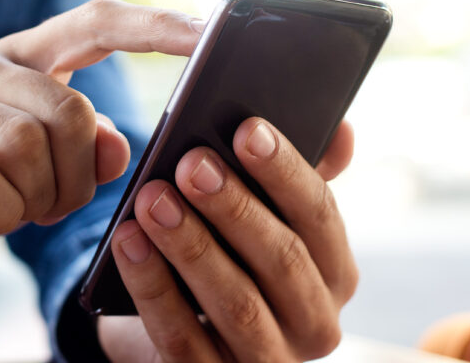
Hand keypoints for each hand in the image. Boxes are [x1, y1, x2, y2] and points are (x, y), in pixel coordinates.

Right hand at [0, 0, 204, 276]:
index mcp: (18, 58)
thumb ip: (87, 150)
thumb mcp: (40, 170)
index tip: (210, 30)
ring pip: (26, 147)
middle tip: (51, 205)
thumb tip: (122, 146)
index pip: (94, 24)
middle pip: (71, 111)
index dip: (154, 25)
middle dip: (76, 178)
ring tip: (11, 211)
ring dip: (33, 201)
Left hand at [99, 118, 356, 361]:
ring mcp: (268, 361)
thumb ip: (294, 178)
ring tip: (152, 199)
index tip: (247, 130)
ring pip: (236, 303)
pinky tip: (128, 243)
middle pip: (282, 260)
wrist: (177, 335)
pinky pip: (181, 339)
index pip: (320, 215)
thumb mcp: (261, 220)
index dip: (285, 170)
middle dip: (234, 207)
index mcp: (335, 273)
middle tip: (190, 162)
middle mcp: (315, 323)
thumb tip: (341, 130)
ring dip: (191, 245)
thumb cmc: (227, 259)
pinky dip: (152, 287)